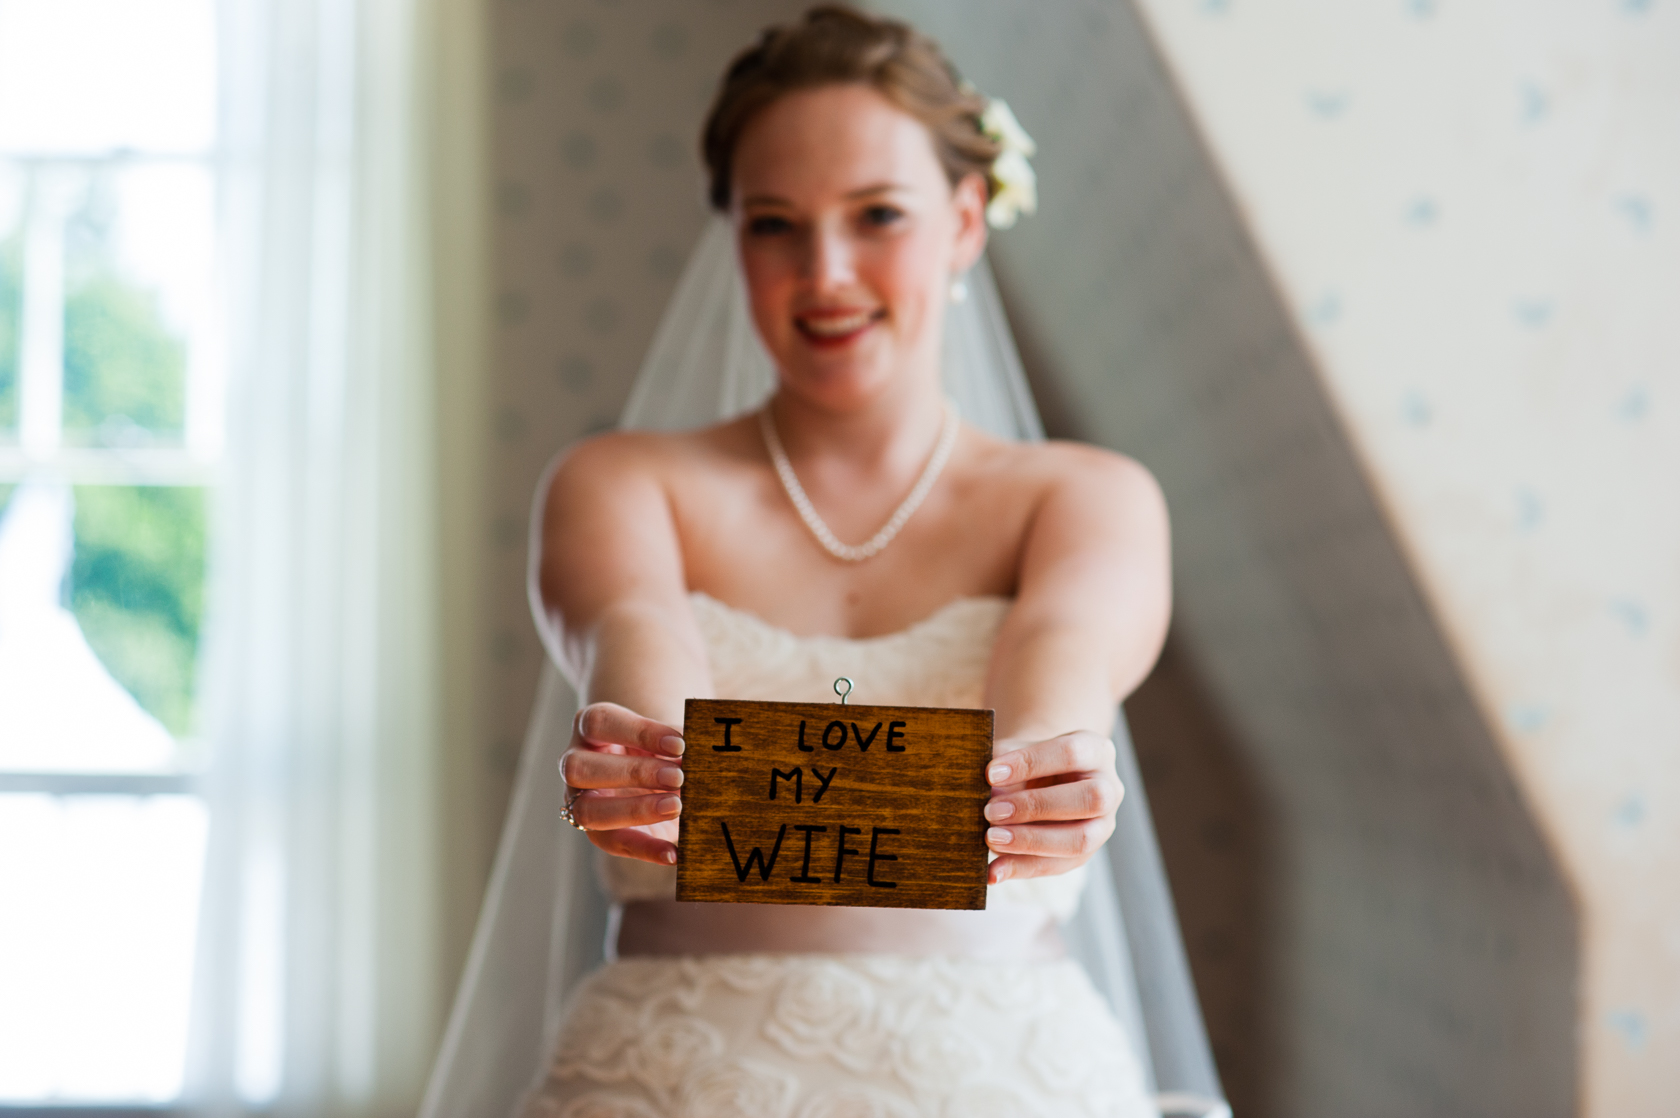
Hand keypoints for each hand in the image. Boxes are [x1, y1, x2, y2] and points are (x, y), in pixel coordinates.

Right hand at [559, 701, 685, 863]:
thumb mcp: (666, 742)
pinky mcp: (596, 831)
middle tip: (678, 778)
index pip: (601, 722)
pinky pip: (613, 843)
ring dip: (635, 810)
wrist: (657, 775)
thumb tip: (702, 756)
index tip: (680, 744)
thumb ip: (678, 747)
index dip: (639, 732)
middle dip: (634, 773)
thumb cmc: (659, 748)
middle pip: (581, 767)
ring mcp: (578, 799)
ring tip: (676, 807)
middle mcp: (574, 761)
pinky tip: (673, 853)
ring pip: (587, 810)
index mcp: (589, 725)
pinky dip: (646, 850)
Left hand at [982, 730, 1122, 883]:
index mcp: (1095, 751)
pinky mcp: (1086, 855)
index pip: (1070, 753)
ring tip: (991, 838)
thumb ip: (1004, 762)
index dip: (1030, 763)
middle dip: (1036, 806)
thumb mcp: (1020, 750)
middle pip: (1089, 799)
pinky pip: (1058, 866)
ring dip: (1030, 842)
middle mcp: (1109, 788)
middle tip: (991, 811)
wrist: (1047, 780)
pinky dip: (1021, 869)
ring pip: (1079, 840)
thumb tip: (986, 788)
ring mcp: (1103, 825)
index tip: (991, 774)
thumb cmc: (1032, 762)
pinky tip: (993, 871)